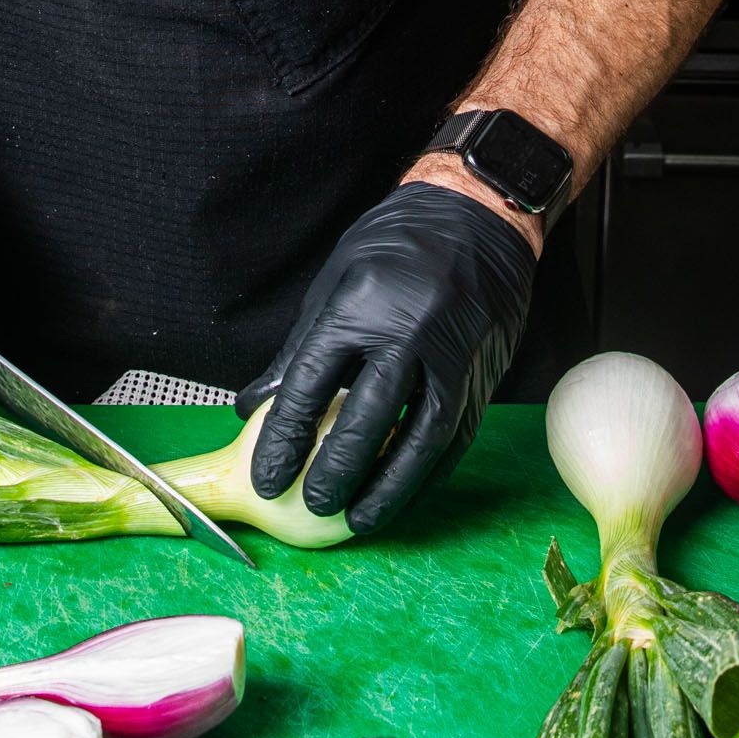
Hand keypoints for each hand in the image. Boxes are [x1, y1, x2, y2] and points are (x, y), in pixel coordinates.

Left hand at [236, 181, 536, 533]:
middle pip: (367, 419)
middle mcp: (409, 333)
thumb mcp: (335, 283)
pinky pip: (455, 437)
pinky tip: (405, 492)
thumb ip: (300, 350)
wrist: (476, 218)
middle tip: (311, 502)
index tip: (267, 475)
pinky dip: (428, 472)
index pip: (311, 383)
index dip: (285, 437)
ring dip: (389, 487)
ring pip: (420, 440)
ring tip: (359, 519)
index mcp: (360, 306)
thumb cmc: (396, 246)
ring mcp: (452, 357)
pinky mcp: (482, 375)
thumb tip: (256, 406)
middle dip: (336, 471)